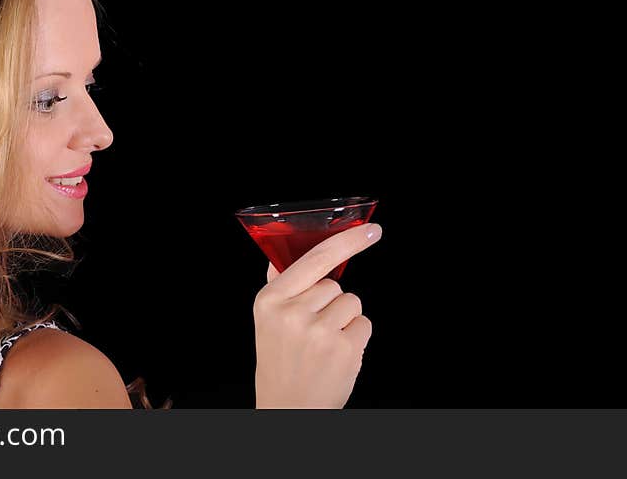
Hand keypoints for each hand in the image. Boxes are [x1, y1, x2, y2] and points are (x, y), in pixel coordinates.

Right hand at [253, 222, 380, 408]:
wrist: (288, 407)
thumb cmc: (280, 361)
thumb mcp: (267, 320)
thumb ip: (279, 285)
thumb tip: (279, 252)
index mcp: (270, 300)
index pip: (314, 259)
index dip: (345, 241)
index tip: (370, 230)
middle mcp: (292, 313)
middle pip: (335, 284)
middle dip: (331, 302)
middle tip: (313, 328)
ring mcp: (319, 332)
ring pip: (352, 303)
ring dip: (345, 319)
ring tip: (324, 341)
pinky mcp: (343, 349)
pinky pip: (364, 324)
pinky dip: (356, 337)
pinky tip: (336, 353)